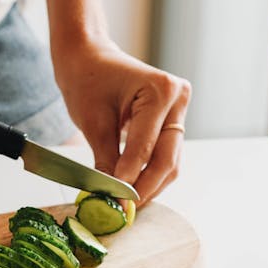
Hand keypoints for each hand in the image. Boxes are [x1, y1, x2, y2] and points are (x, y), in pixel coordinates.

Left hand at [52, 39, 191, 205]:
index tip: (117, 204)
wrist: (88, 57)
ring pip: (170, 161)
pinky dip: (150, 174)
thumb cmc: (87, 80)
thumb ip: (107, 162)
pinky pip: (165, 155)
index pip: (145, 148)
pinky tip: (133, 189)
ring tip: (127, 204)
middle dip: (145, 187)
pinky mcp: (173, 120)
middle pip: (167, 158)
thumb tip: (113, 197)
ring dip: (150, 185)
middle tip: (125, 211)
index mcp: (160, 91)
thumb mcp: (93, 123)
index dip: (130, 180)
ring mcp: (179, 110)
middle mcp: (178, 98)